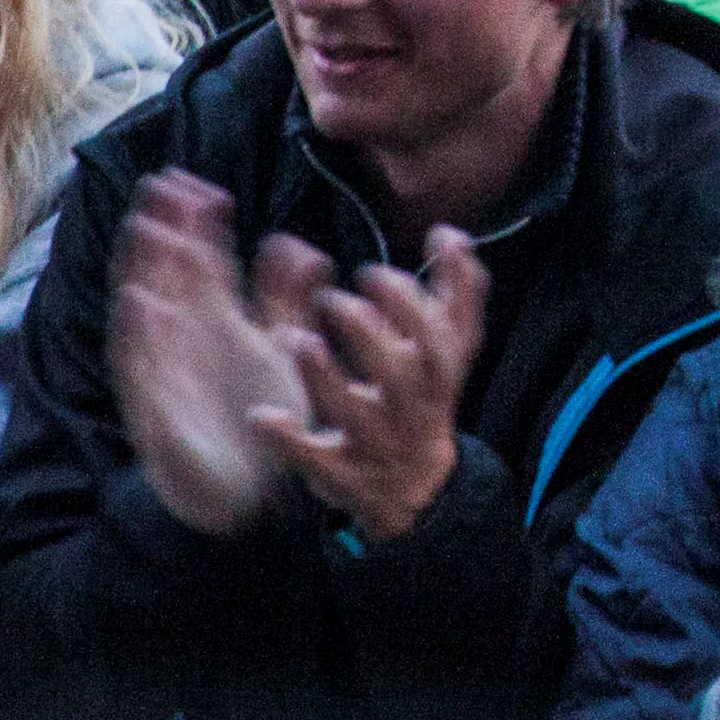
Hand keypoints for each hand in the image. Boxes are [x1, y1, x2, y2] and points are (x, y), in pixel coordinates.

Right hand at [108, 171, 298, 536]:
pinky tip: (142, 300)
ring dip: (144, 269)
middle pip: (169, 274)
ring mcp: (167, 367)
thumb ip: (288, 297)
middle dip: (163, 229)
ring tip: (145, 228)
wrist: (244, 490)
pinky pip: (146, 364)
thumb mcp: (283, 347)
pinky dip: (142, 332)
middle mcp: (187, 337)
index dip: (198, 223)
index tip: (200, 184)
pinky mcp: (159, 405)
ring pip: (148, 309)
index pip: (204, 260)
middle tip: (161, 184)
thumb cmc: (260, 413)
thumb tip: (294, 244)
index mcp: (219, 320)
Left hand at [245, 224, 487, 548]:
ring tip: (300, 340)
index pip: (438, 334)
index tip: (370, 272)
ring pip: (358, 415)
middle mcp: (413, 407)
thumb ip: (457, 290)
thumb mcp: (452, 349)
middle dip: (373, 332)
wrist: (417, 488)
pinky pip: (315, 461)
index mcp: (440, 373)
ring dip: (329, 379)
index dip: (408, 302)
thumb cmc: (427, 399)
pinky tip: (263, 416)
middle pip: (404, 373)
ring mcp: (377, 442)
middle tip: (335, 301)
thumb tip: (448, 231)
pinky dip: (289, 442)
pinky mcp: (341, 474)